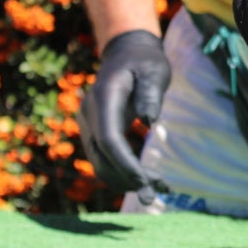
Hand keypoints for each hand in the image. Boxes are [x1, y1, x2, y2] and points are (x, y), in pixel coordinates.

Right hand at [78, 30, 170, 203]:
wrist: (126, 53)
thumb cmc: (145, 61)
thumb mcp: (154, 70)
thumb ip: (151, 93)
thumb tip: (150, 121)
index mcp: (103, 97)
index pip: (108, 138)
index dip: (124, 162)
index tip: (144, 180)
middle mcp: (89, 113)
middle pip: (102, 157)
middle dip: (127, 178)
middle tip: (156, 194)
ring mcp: (89, 124)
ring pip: (100, 163)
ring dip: (126, 180)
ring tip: (158, 189)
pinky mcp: (95, 132)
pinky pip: (104, 159)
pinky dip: (123, 173)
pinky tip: (145, 180)